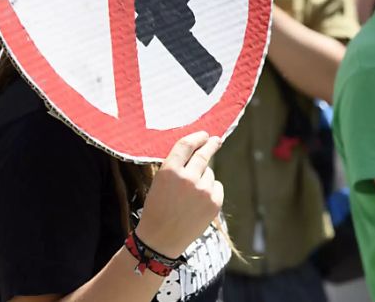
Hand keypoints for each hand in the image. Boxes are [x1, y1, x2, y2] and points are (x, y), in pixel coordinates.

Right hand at [135, 132, 223, 257]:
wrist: (161, 239)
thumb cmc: (157, 208)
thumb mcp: (159, 181)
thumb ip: (176, 165)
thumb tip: (198, 148)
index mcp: (169, 170)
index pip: (187, 144)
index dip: (197, 137)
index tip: (204, 135)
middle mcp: (188, 178)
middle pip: (204, 153)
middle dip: (211, 144)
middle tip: (216, 140)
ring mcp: (203, 190)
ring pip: (210, 173)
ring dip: (204, 177)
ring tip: (190, 195)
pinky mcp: (214, 202)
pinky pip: (217, 186)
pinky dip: (211, 190)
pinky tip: (198, 202)